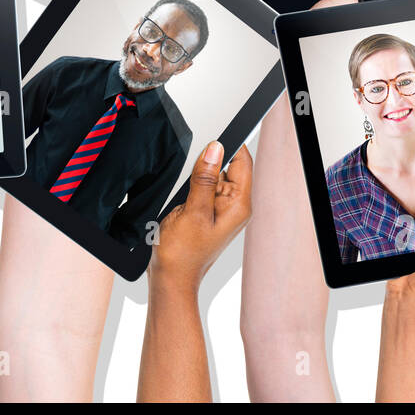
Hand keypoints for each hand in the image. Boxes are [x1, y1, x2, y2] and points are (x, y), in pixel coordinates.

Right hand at [149, 142, 252, 291]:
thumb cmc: (184, 255)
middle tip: (192, 179)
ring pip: (211, 176)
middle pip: (227, 166)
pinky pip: (201, 188)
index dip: (230, 145)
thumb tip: (214, 149)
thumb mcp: (193, 212)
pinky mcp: (206, 211)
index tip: (212, 137)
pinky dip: (191, 188)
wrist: (171, 278)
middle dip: (208, 164)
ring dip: (197, 178)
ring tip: (187, 198)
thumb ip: (204, 178)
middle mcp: (233, 205)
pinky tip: (183, 203)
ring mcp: (219, 208)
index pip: (243, 162)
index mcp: (239, 205)